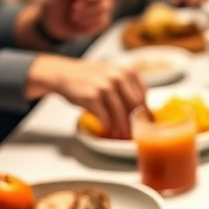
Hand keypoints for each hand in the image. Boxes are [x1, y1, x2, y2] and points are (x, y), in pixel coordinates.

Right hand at [26, 56, 144, 138]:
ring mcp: (106, 86)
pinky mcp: (92, 97)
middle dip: (135, 123)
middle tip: (135, 134)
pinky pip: (105, 117)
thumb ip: (127, 88)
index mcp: (127, 71)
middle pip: (135, 106)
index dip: (144, 112)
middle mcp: (119, 77)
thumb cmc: (90, 78)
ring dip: (122, 128)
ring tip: (122, 136)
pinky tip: (107, 130)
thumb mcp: (112, 75)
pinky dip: (108, 127)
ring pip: (121, 114)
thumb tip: (140, 111)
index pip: (143, 95)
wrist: (64, 74)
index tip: (143, 123)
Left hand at [37, 0, 113, 41]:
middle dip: (88, 4)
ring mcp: (98, 8)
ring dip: (88, 15)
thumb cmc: (52, 1)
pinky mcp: (98, 21)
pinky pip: (103, 22)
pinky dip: (91, 24)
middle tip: (73, 9)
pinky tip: (80, 24)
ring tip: (74, 17)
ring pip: (104, 9)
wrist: (49, 21)